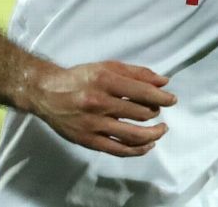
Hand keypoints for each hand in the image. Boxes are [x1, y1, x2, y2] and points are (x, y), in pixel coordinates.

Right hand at [26, 61, 175, 156]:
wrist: (46, 93)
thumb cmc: (78, 78)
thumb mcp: (105, 67)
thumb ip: (135, 73)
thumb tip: (164, 82)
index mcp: (104, 80)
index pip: (143, 92)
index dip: (162, 97)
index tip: (172, 100)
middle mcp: (99, 102)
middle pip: (141, 113)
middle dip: (155, 112)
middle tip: (156, 110)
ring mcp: (94, 124)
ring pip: (135, 135)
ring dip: (154, 133)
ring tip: (161, 129)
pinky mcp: (89, 140)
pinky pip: (120, 150)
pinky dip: (138, 149)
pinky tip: (148, 145)